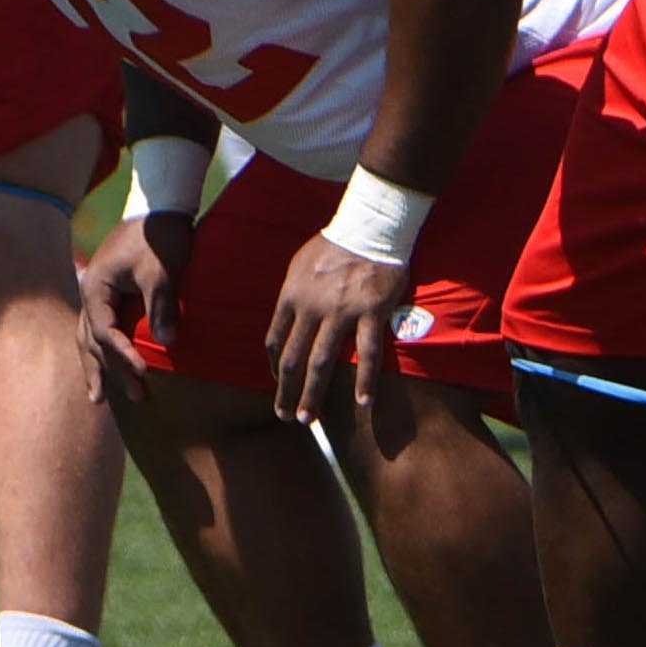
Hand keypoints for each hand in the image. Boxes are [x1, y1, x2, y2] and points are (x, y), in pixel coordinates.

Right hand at [75, 218, 176, 395]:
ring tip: (99, 398)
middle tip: (134, 398)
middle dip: (108, 371)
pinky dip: (102, 350)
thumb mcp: (160, 271)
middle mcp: (89, 293)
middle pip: (92, 341)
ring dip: (97, 367)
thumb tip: (166, 343)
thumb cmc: (160, 238)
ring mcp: (96, 294)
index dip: (123, 354)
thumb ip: (161, 306)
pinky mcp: (109, 293)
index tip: (144, 371)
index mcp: (96, 287)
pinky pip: (100, 328)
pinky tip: (103, 365)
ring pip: (89, 338)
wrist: (160, 208)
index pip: (105, 331)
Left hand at [261, 235, 411, 430]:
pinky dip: (364, 380)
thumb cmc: (334, 244)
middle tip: (283, 416)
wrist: (370, 226)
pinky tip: (362, 402)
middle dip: (286, 391)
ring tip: (308, 419)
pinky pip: (367, 353)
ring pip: (322, 362)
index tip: (278, 382)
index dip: (275, 366)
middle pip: (293, 358)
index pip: (275, 340)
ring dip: (313, 394)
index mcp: (291, 295)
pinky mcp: (370, 312)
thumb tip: (287, 320)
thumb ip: (293, 294)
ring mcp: (341, 311)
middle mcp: (311, 306)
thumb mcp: (300, 264)